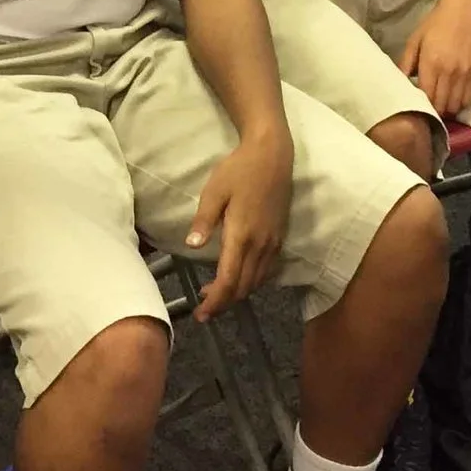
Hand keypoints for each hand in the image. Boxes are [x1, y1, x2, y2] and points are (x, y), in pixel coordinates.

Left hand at [187, 130, 292, 321]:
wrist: (273, 155)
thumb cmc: (239, 170)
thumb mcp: (214, 191)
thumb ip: (204, 221)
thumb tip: (191, 246)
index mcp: (241, 236)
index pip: (229, 281)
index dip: (215, 302)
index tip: (201, 314)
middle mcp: (260, 245)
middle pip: (243, 287)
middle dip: (224, 302)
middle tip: (205, 308)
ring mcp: (272, 243)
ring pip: (256, 281)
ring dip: (237, 292)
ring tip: (216, 292)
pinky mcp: (279, 238)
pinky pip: (266, 270)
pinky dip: (250, 280)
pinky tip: (238, 275)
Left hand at [400, 0, 470, 118]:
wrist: (463, 9)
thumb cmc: (435, 23)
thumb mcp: (414, 40)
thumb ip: (405, 63)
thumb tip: (399, 82)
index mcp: (432, 63)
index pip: (426, 97)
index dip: (421, 107)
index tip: (415, 107)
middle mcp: (450, 71)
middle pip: (441, 106)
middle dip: (433, 112)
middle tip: (426, 108)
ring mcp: (465, 73)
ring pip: (455, 105)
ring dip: (446, 109)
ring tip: (439, 104)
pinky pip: (468, 98)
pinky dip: (459, 103)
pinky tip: (452, 98)